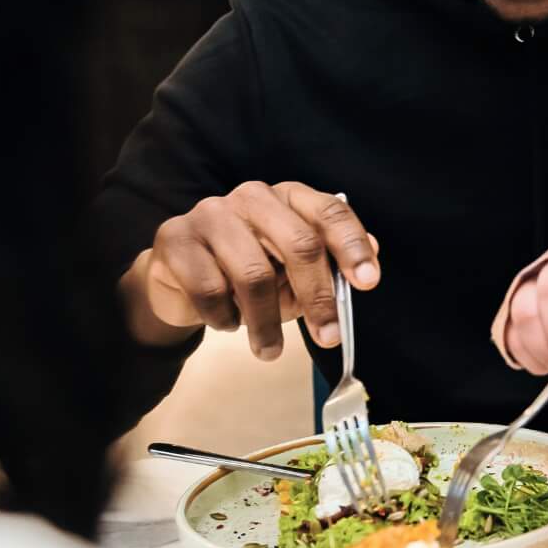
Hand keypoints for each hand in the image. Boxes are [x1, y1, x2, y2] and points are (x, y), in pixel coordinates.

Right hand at [124, 181, 377, 358]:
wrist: (180, 283)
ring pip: (255, 274)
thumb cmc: (248, 275)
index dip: (351, 246)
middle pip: (299, 243)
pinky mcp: (175, 238)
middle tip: (329, 337)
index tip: (368, 283)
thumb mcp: (293, 274)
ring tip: (269, 350)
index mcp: (288, 197)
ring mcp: (211, 213)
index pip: (329, 212)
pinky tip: (226, 322)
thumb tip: (371, 257)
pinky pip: (211, 289)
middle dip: (318, 296)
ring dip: (266, 323)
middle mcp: (252, 196)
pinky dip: (224, 318)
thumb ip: (329, 266)